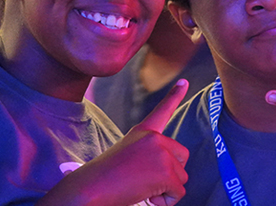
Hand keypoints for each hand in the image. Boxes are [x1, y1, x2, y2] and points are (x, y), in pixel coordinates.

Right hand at [37, 79, 189, 205]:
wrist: (90, 188)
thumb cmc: (104, 178)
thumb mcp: (128, 156)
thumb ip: (150, 154)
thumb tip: (172, 171)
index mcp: (142, 131)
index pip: (162, 111)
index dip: (175, 95)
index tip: (185, 81)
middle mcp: (155, 138)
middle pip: (182, 157)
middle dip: (171, 174)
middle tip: (146, 180)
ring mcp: (162, 153)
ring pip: (181, 178)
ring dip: (166, 190)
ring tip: (142, 189)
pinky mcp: (166, 172)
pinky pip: (178, 193)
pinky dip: (166, 202)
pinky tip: (147, 197)